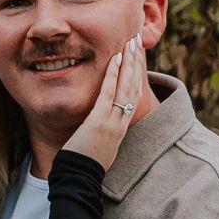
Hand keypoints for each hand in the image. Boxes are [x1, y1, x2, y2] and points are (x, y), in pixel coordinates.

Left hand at [63, 34, 146, 169]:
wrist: (80, 178)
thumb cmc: (84, 163)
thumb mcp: (99, 144)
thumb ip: (102, 129)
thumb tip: (99, 120)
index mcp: (122, 126)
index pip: (133, 94)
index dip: (136, 74)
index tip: (136, 56)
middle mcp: (121, 121)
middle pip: (134, 86)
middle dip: (136, 62)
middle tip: (137, 40)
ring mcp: (112, 120)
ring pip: (126, 86)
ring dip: (129, 62)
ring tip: (131, 42)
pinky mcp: (100, 120)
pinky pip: (108, 93)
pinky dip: (113, 75)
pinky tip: (115, 59)